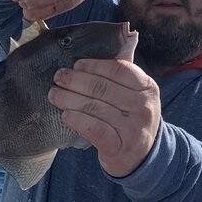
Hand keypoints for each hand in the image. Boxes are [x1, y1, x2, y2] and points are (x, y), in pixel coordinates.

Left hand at [48, 59, 159, 177]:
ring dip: (69, 99)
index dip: (94, 65)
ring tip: (54, 95)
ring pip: (94, 107)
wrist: (144, 157)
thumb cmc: (132, 118)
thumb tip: (106, 45)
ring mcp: (133, 128)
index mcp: (147, 87)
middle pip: (103, 88)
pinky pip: (94, 129)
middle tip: (58, 77)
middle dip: (75, 81)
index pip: (119, 69)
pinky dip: (77, 120)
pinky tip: (65, 115)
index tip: (76, 64)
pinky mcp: (120, 147)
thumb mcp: (136, 95)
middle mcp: (143, 106)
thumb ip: (123, 73)